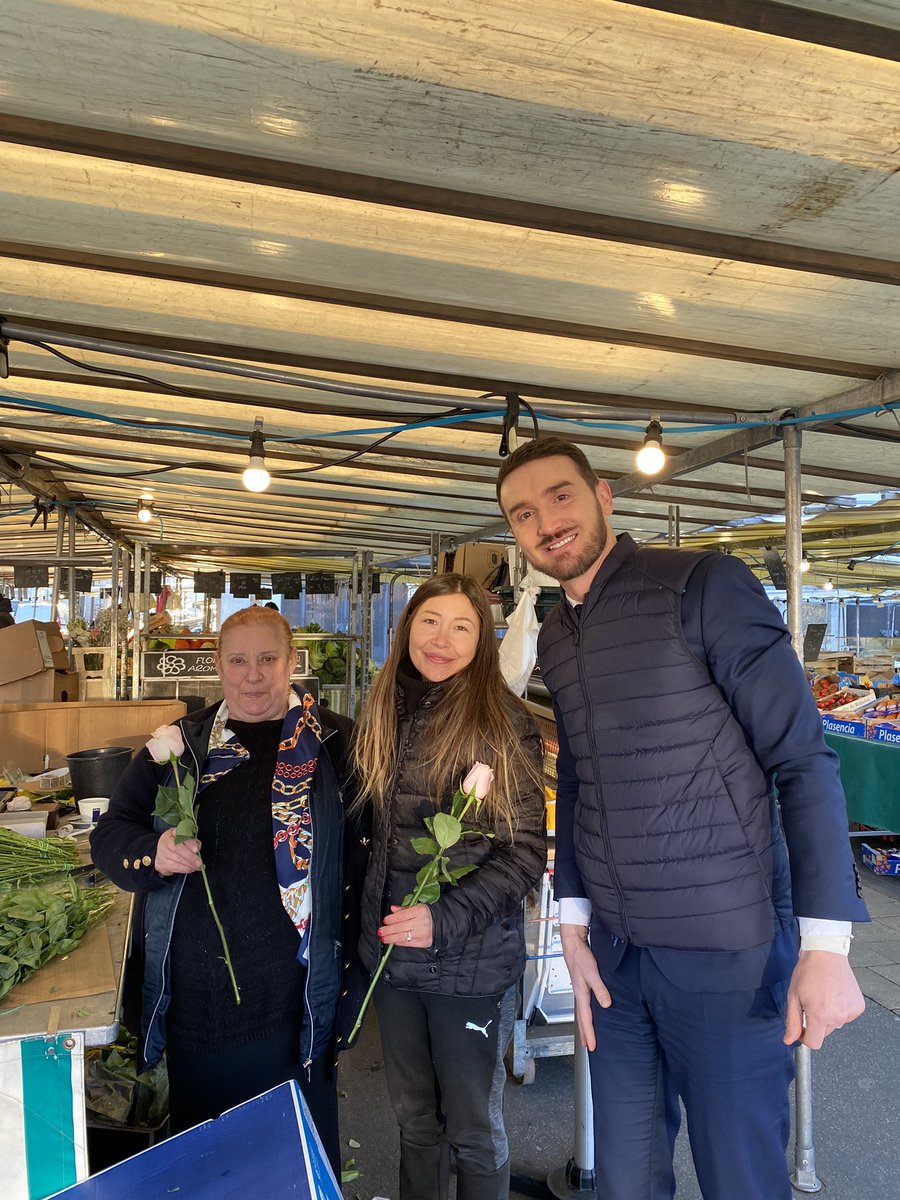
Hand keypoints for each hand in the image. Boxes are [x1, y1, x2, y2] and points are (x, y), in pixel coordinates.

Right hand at [154, 828, 202, 876]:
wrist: (163, 853)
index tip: (196, 849)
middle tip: (199, 862)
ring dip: (189, 865)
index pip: (180, 836)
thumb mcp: (184, 838)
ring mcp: (161, 854)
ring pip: (176, 860)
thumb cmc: (176, 844)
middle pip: (177, 849)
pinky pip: (174, 868)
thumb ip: (191, 840)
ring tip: (197, 866)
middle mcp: (164, 843)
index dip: (189, 843)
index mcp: (171, 833)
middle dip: (190, 856)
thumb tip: (198, 846)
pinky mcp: (161, 864)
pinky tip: (190, 869)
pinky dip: (184, 869)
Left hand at [379, 903, 433, 948]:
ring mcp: (421, 933)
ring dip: (391, 938)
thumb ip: (404, 909)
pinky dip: (399, 942)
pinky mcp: (422, 943)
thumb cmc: (426, 915)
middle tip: (380, 931)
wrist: (440, 925)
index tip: (385, 921)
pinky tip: (393, 941)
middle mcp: (421, 922)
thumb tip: (393, 909)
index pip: (402, 916)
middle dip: (388, 930)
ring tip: (384, 938)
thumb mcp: (417, 907)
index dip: (392, 919)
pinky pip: (407, 943)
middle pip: (400, 927)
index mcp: (419, 911)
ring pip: (402, 937)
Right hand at [559, 923, 610, 1050]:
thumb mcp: (592, 972)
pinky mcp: (582, 986)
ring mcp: (580, 991)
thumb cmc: (581, 957)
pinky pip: (584, 1006)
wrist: (573, 945)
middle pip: (582, 1019)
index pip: (585, 1019)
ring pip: (582, 1013)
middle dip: (585, 1034)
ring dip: (585, 1026)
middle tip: (589, 1047)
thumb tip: (606, 1004)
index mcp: (581, 994)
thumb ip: (600, 988)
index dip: (589, 1033)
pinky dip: (587, 1015)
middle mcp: (579, 995)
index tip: (591, 1046)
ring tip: (588, 1036)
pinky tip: (591, 1014)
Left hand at [784, 950, 864, 1048]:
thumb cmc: (808, 971)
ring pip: (835, 1024)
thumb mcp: (793, 996)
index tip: (802, 1028)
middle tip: (812, 1002)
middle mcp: (838, 1016)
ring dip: (828, 1015)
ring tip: (824, 996)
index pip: (814, 1043)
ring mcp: (850, 1012)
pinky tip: (835, 995)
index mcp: (820, 1015)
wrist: (826, 953)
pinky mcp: (858, 1007)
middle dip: (816, 1022)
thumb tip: (789, 1040)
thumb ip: (792, 1021)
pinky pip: (846, 1016)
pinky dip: (840, 1009)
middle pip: (824, 1033)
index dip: (805, 1037)